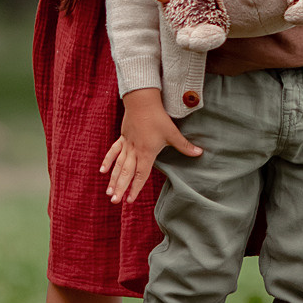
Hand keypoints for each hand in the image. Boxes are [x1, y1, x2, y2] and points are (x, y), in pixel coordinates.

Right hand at [100, 88, 202, 203]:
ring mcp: (127, 145)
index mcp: (146, 153)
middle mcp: (134, 152)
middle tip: (114, 201)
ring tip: (108, 192)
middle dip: (120, 188)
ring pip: (118, 165)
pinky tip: (102, 171)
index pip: (140, 175)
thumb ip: (184, 146)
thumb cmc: (158, 117)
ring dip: (113, 179)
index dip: (135, 188)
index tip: (129, 200)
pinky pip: (113, 151)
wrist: (142, 101)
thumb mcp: (172, 133)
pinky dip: (108, 161)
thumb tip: (200, 153)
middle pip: (126, 173)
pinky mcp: (123, 137)